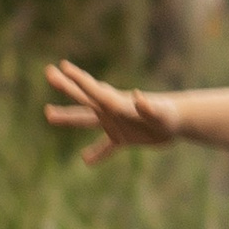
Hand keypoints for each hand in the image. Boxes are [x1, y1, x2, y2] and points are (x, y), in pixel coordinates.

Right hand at [44, 59, 183, 164]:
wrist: (179, 122)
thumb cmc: (170, 115)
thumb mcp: (160, 113)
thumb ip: (148, 107)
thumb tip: (137, 97)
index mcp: (117, 104)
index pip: (93, 91)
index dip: (78, 80)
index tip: (62, 67)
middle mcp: (112, 110)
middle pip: (85, 98)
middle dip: (68, 86)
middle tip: (49, 73)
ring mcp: (116, 123)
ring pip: (88, 120)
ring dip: (69, 117)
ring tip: (49, 114)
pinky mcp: (124, 137)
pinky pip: (107, 147)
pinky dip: (98, 153)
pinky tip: (86, 160)